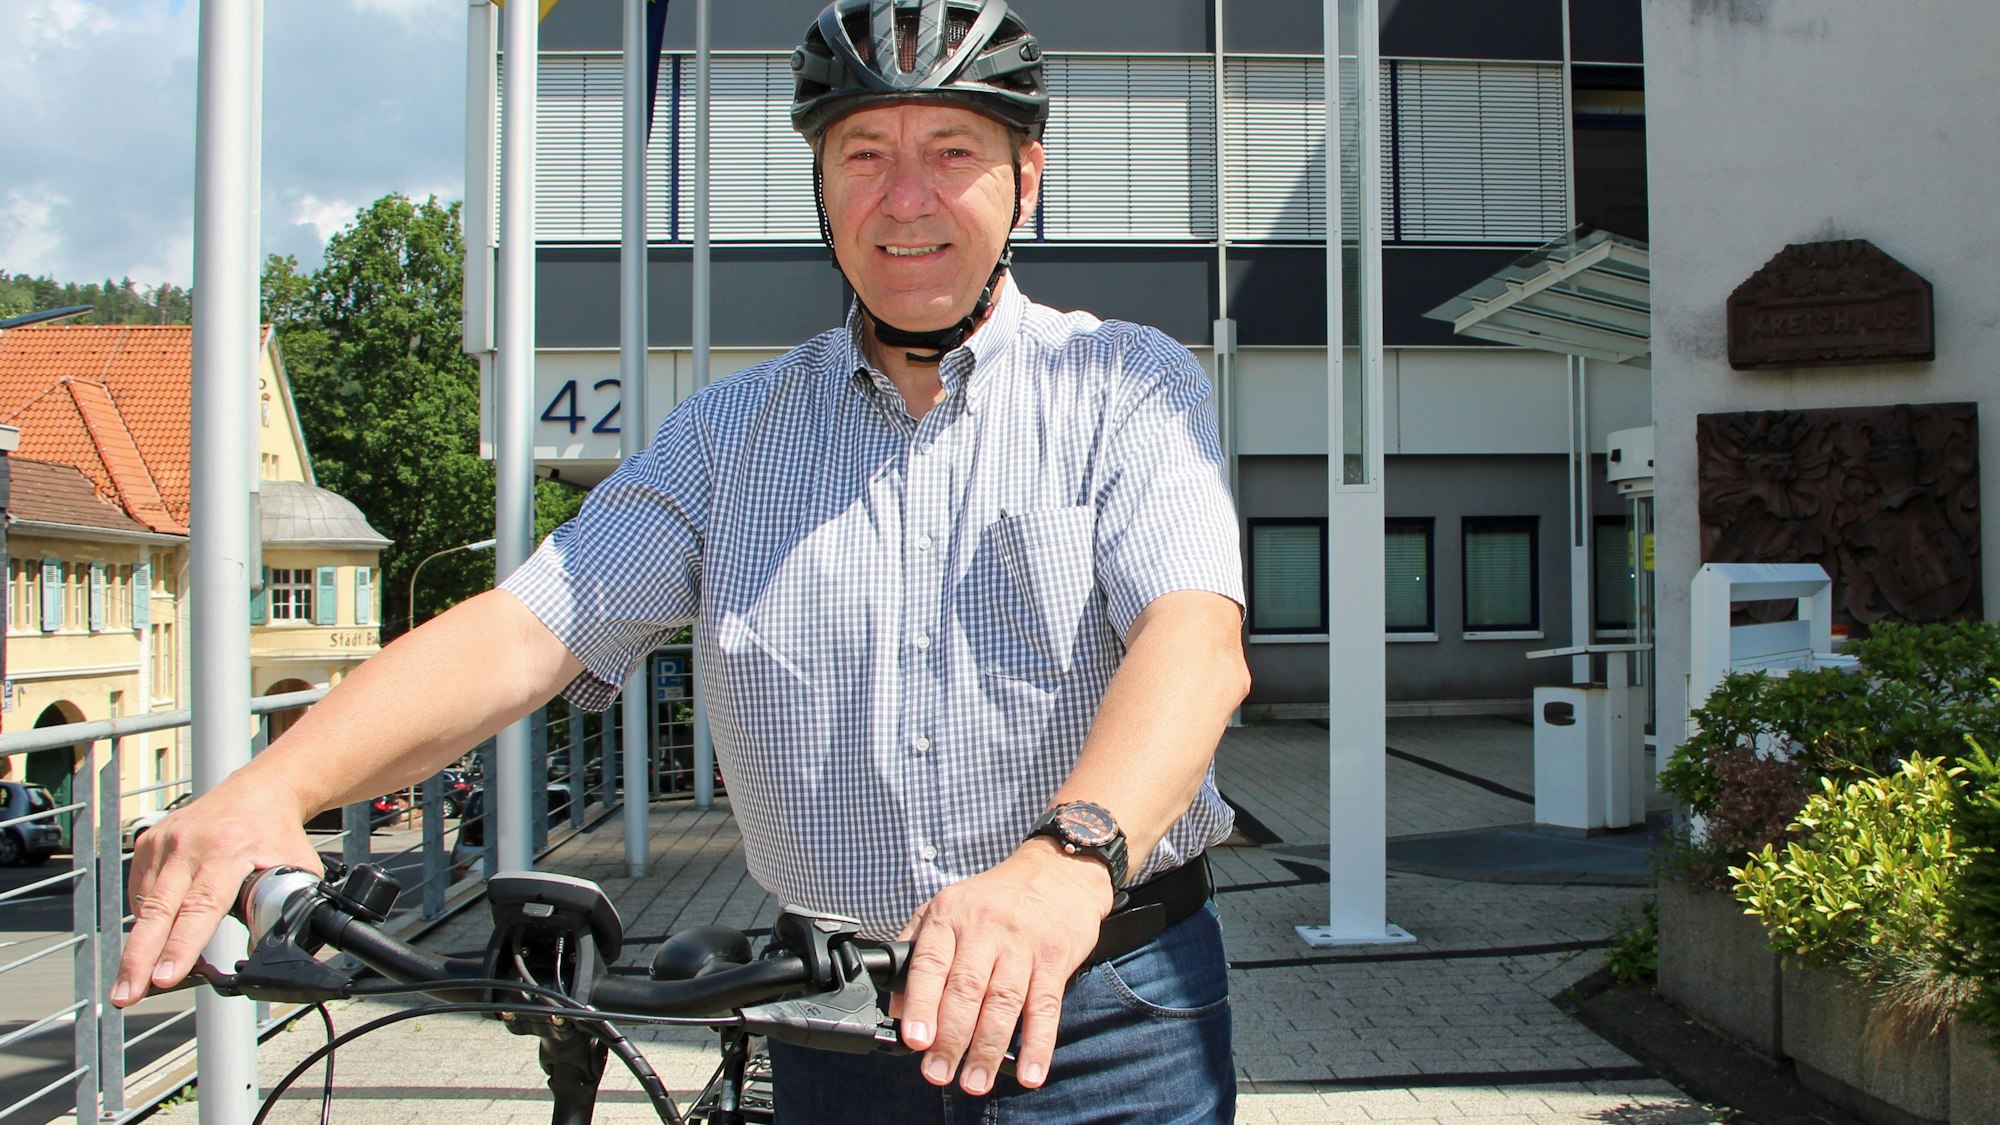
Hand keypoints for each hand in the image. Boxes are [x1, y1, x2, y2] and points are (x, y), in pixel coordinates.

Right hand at [113, 778, 322, 1006]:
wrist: (260, 790)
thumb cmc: (278, 834)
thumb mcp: (298, 869)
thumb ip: (287, 908)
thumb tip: (272, 953)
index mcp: (230, 850)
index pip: (201, 906)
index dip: (182, 945)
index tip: (165, 978)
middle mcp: (191, 844)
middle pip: (159, 910)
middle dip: (139, 959)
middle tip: (126, 995)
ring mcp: (165, 841)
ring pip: (145, 906)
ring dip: (140, 948)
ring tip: (136, 982)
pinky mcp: (148, 841)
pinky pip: (141, 892)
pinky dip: (148, 921)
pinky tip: (154, 941)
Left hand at [892, 838, 1114, 1094]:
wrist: (1058, 870)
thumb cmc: (995, 898)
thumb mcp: (947, 909)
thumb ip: (916, 952)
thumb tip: (897, 1008)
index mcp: (951, 917)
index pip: (931, 964)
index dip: (921, 1004)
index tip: (915, 1039)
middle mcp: (985, 929)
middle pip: (966, 989)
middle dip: (951, 1037)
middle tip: (938, 1073)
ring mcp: (1022, 944)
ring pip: (1002, 1002)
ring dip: (987, 1048)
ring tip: (974, 1081)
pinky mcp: (1054, 958)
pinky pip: (1045, 1007)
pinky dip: (1038, 1044)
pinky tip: (1029, 1072)